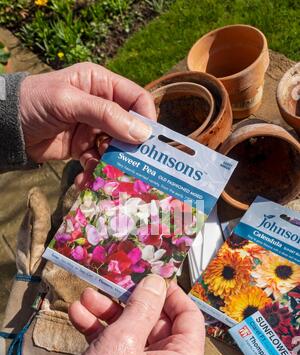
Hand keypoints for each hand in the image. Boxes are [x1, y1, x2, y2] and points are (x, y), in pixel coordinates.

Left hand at [19, 63, 154, 182]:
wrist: (6, 127)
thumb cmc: (34, 102)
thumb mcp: (69, 102)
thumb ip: (105, 115)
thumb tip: (142, 133)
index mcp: (101, 84)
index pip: (136, 98)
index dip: (146, 118)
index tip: (148, 141)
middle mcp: (101, 105)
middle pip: (129, 127)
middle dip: (129, 147)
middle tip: (130, 165)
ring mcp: (93, 129)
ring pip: (116, 149)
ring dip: (112, 163)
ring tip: (104, 174)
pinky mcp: (83, 148)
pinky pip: (98, 162)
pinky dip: (95, 172)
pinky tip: (87, 179)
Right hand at [69, 275, 204, 354]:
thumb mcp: (126, 338)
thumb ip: (142, 306)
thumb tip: (156, 282)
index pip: (189, 317)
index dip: (171, 294)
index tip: (152, 278)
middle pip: (155, 321)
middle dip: (127, 301)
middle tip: (109, 285)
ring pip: (131, 331)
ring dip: (107, 313)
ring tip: (86, 299)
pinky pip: (117, 345)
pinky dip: (99, 330)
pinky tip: (79, 316)